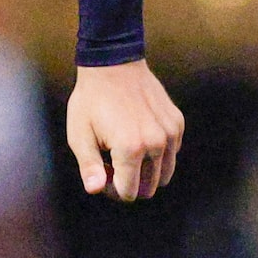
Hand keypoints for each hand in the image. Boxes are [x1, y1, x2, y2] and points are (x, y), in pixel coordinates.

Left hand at [66, 60, 183, 201]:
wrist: (112, 64)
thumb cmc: (90, 100)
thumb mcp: (79, 133)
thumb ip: (89, 166)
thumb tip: (96, 189)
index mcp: (131, 148)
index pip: (129, 192)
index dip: (112, 188)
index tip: (101, 170)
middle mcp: (156, 143)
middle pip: (149, 188)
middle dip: (130, 183)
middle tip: (110, 161)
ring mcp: (171, 132)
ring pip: (164, 175)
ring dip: (145, 171)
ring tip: (124, 151)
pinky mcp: (177, 123)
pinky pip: (171, 154)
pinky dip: (157, 154)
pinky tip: (138, 135)